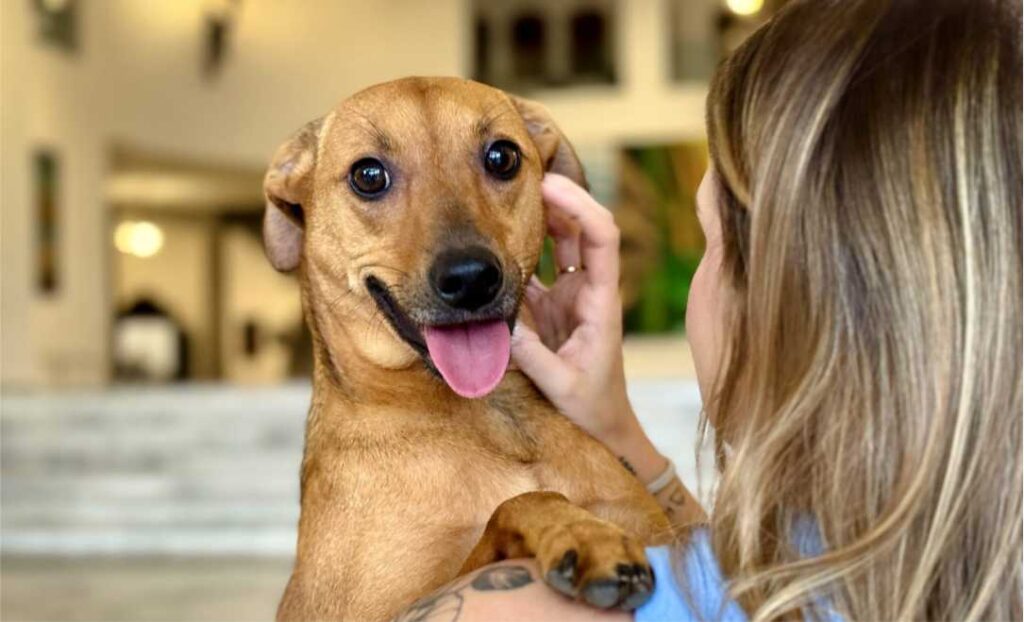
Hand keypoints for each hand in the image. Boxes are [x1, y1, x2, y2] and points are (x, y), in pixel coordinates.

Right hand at [513, 174, 666, 481]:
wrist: (605, 426)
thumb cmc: (593, 407)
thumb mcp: (561, 385)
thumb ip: (531, 356)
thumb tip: (496, 324)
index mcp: (601, 301)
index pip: (601, 238)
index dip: (580, 206)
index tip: (550, 186)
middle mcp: (588, 290)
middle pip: (580, 229)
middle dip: (559, 197)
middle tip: (524, 175)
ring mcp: (570, 295)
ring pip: (559, 244)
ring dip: (540, 217)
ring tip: (509, 193)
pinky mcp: (551, 306)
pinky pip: (534, 269)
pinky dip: (518, 251)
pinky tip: (496, 236)